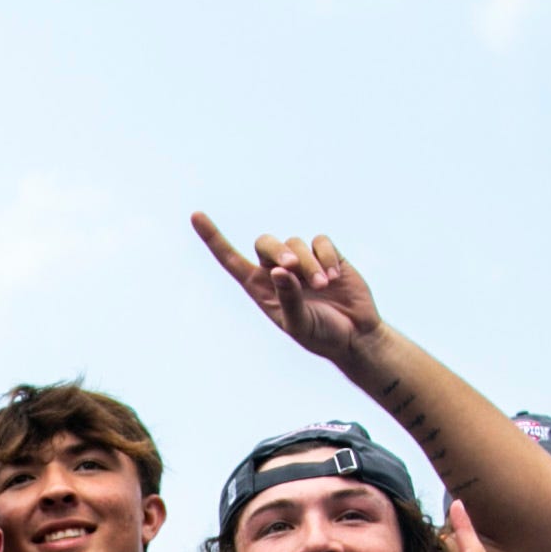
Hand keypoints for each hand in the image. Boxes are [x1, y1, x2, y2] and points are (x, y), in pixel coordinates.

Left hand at [193, 214, 384, 366]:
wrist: (355, 335)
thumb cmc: (321, 335)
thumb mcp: (299, 324)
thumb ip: (288, 299)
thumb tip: (277, 271)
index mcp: (260, 289)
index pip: (231, 260)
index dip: (213, 238)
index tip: (196, 216)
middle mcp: (276, 271)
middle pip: (265, 242)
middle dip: (277, 250)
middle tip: (292, 266)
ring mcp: (302, 261)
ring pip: (296, 243)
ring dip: (310, 264)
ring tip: (324, 285)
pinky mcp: (326, 255)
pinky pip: (320, 241)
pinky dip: (326, 257)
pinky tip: (335, 276)